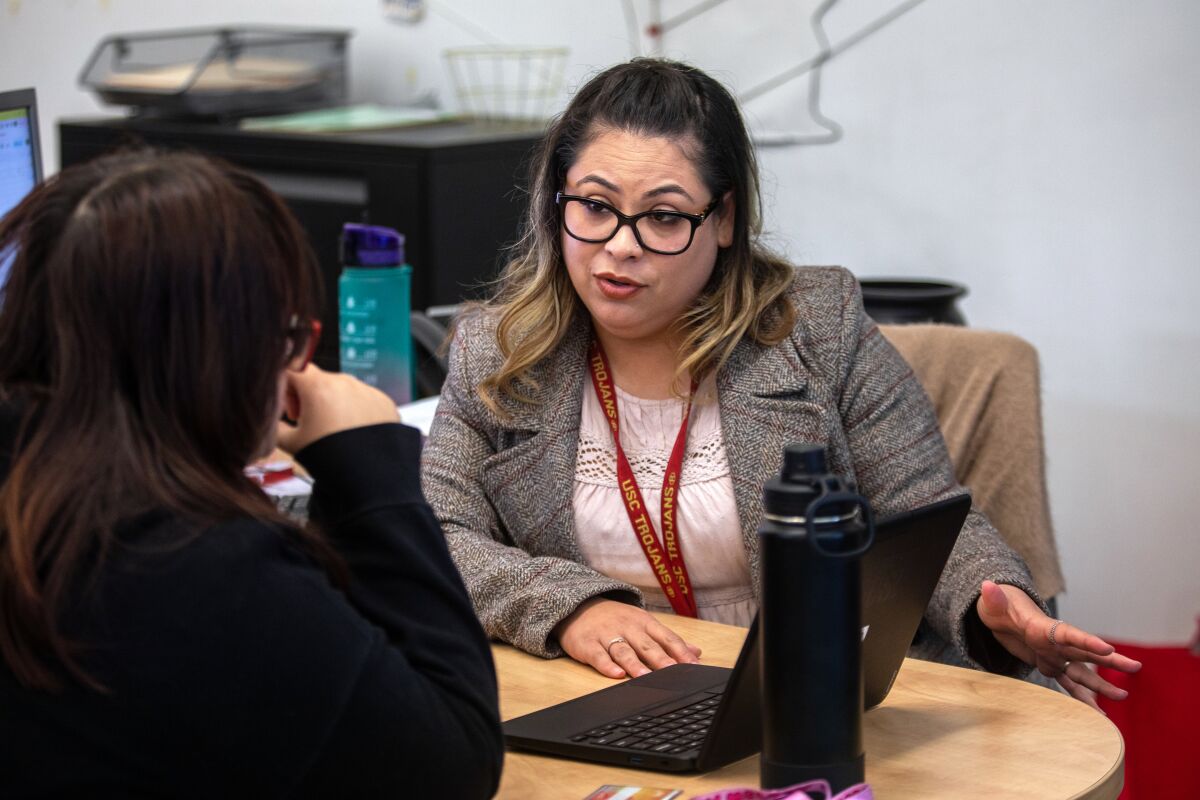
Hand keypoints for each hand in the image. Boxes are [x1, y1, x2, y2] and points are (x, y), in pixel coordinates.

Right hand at [275, 365, 399, 453]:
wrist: (371, 474)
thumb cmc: (332, 458)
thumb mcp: (291, 443)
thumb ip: (274, 426)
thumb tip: (269, 420)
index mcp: (318, 387)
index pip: (292, 369)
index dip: (284, 387)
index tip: (288, 408)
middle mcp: (344, 382)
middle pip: (316, 379)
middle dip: (307, 398)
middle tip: (307, 423)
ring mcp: (366, 389)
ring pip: (340, 389)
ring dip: (330, 403)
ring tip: (331, 431)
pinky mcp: (382, 400)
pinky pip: (361, 398)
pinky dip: (353, 410)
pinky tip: (351, 432)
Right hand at [554, 598, 702, 678]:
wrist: (578, 605)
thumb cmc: (616, 619)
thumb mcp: (643, 623)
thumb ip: (668, 640)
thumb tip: (696, 652)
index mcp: (644, 622)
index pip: (666, 637)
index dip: (680, 651)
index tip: (693, 665)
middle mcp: (627, 627)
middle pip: (647, 645)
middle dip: (661, 659)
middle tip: (674, 672)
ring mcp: (606, 635)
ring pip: (623, 651)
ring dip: (635, 664)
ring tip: (646, 676)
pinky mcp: (587, 644)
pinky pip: (598, 656)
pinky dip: (607, 665)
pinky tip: (615, 674)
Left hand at [976, 580, 1141, 709]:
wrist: (1001, 616)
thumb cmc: (999, 608)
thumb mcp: (993, 603)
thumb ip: (993, 598)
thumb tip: (987, 586)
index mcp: (1045, 627)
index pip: (1069, 634)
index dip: (1087, 641)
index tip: (1108, 648)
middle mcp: (1055, 642)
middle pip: (1086, 652)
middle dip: (1110, 660)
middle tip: (1136, 667)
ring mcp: (1055, 655)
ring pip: (1082, 672)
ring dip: (1101, 685)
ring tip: (1122, 697)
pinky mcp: (1050, 665)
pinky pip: (1068, 684)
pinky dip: (1082, 698)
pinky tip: (1097, 714)